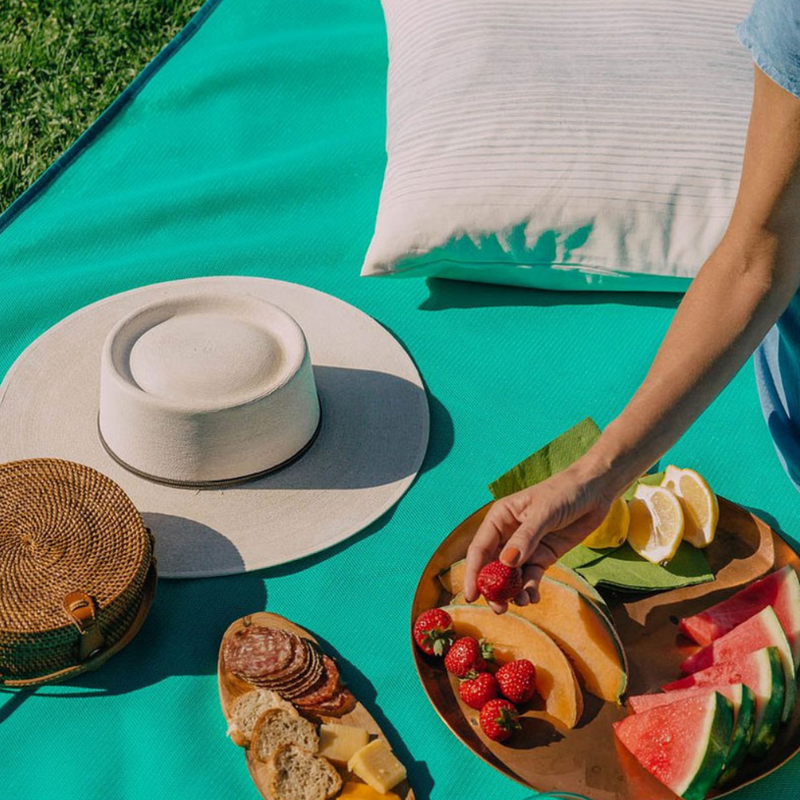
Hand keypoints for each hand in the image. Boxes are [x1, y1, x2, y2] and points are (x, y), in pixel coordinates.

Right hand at [464, 460, 614, 612]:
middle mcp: (508, 534)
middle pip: (493, 566)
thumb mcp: (543, 513)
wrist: (595, 491)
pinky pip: (532, 576)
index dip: (473, 572)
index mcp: (500, 518)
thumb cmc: (564, 492)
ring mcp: (526, 547)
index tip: (471, 595)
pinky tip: (533, 597)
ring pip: (512, 576)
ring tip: (522, 602)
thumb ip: (525, 539)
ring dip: (513, 592)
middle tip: (499, 609)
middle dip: (494, 589)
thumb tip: (505, 563)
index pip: (480, 548)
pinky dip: (530, 588)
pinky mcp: (543, 556)